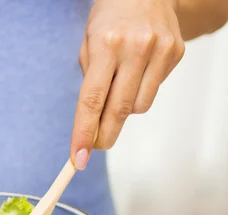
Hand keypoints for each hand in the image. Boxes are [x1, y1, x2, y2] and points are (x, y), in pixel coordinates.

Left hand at [71, 0, 184, 168]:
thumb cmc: (110, 17)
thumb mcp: (88, 40)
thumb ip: (89, 77)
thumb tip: (91, 121)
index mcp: (105, 44)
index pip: (91, 99)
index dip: (84, 132)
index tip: (79, 157)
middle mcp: (135, 48)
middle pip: (117, 110)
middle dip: (104, 136)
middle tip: (93, 148)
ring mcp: (159, 51)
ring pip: (138, 106)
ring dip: (123, 110)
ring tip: (117, 88)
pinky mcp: (176, 53)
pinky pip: (153, 92)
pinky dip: (139, 93)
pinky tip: (135, 73)